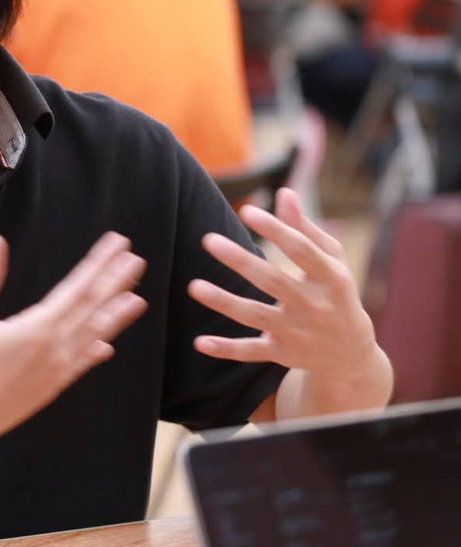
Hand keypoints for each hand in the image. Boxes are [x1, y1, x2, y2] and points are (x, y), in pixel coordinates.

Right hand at [0, 231, 146, 465]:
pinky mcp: (51, 387)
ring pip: (94, 336)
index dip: (99, 263)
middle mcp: (55, 349)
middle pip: (93, 309)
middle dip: (115, 282)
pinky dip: (96, 350)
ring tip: (136, 298)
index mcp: (37, 329)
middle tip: (135, 260)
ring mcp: (57, 371)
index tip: (117, 244)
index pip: (77, 288)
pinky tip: (106, 346)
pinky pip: (81, 363)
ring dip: (116, 315)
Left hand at [189, 188, 379, 380]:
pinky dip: (226, 349)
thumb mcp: (332, 262)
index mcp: (332, 279)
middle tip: (208, 239)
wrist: (351, 354)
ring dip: (224, 303)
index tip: (247, 211)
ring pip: (255, 316)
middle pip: (273, 281)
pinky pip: (250, 352)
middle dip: (240, 261)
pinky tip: (199, 342)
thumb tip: (283, 192)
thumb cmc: (336, 294)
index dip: (276, 230)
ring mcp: (297, 332)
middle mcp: (314, 307)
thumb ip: (306, 229)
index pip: (302, 251)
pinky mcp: (281, 353)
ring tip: (193, 286)